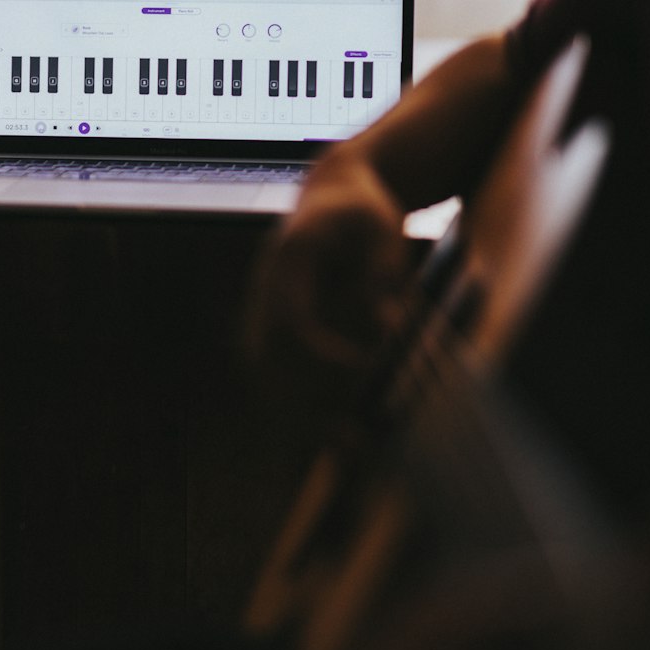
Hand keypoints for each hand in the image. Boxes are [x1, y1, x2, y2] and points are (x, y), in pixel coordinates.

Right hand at [247, 139, 413, 443]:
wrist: (333, 198)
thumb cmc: (363, 209)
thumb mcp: (381, 227)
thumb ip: (382, 273)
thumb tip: (387, 330)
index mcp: (288, 260)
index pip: (292, 320)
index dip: (324, 354)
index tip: (367, 369)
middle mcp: (265, 291)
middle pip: (268, 361)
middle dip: (305, 406)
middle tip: (354, 441)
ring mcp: (262, 314)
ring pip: (267, 379)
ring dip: (302, 419)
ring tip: (351, 451)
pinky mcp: (272, 334)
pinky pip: (277, 381)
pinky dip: (303, 411)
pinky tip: (341, 438)